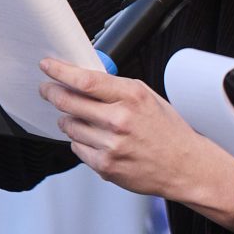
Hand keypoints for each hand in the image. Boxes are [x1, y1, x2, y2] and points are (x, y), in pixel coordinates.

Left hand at [39, 57, 233, 217]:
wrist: (185, 166)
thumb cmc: (168, 132)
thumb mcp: (148, 98)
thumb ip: (117, 88)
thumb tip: (84, 79)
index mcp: (132, 97)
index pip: (85, 80)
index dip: (60, 72)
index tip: (48, 67)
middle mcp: (120, 120)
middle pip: (68, 102)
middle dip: (52, 93)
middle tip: (48, 90)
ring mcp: (111, 145)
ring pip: (70, 127)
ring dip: (69, 120)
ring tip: (83, 120)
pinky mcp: (105, 165)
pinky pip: (77, 148)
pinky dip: (81, 142)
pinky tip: (97, 140)